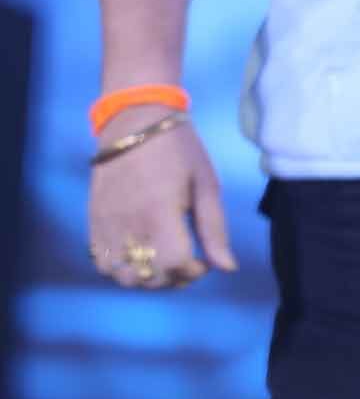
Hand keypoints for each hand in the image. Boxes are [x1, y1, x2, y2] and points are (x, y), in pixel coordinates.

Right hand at [88, 106, 237, 289]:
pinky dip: (121, 270)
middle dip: (174, 278)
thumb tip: (227, 268)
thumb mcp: (205, 183)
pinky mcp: (93, 221)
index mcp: (161, 211)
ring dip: (147, 278)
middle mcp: (130, 223)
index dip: (193, 271)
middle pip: (149, 276)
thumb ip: (214, 228)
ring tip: (162, 262)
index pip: (175, 264)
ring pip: (123, 277)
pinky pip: (102, 264)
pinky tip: (138, 256)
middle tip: (185, 261)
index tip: (202, 261)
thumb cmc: (178, 148)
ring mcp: (107, 224)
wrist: (135, 120)